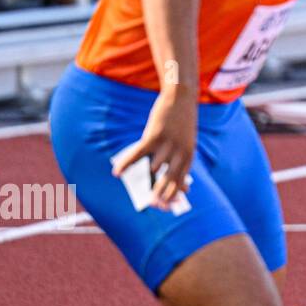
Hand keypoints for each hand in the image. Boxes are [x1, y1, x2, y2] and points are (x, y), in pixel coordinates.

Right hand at [112, 85, 197, 210]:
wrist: (182, 98)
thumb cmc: (183, 125)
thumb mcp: (188, 146)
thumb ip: (184, 167)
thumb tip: (187, 190)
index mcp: (188, 157)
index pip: (180, 182)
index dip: (172, 196)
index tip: (166, 207)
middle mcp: (180, 153)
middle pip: (168, 180)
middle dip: (159, 195)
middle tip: (152, 205)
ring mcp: (167, 145)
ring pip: (153, 168)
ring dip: (143, 178)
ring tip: (135, 186)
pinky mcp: (154, 136)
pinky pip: (137, 154)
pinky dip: (126, 164)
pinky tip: (117, 173)